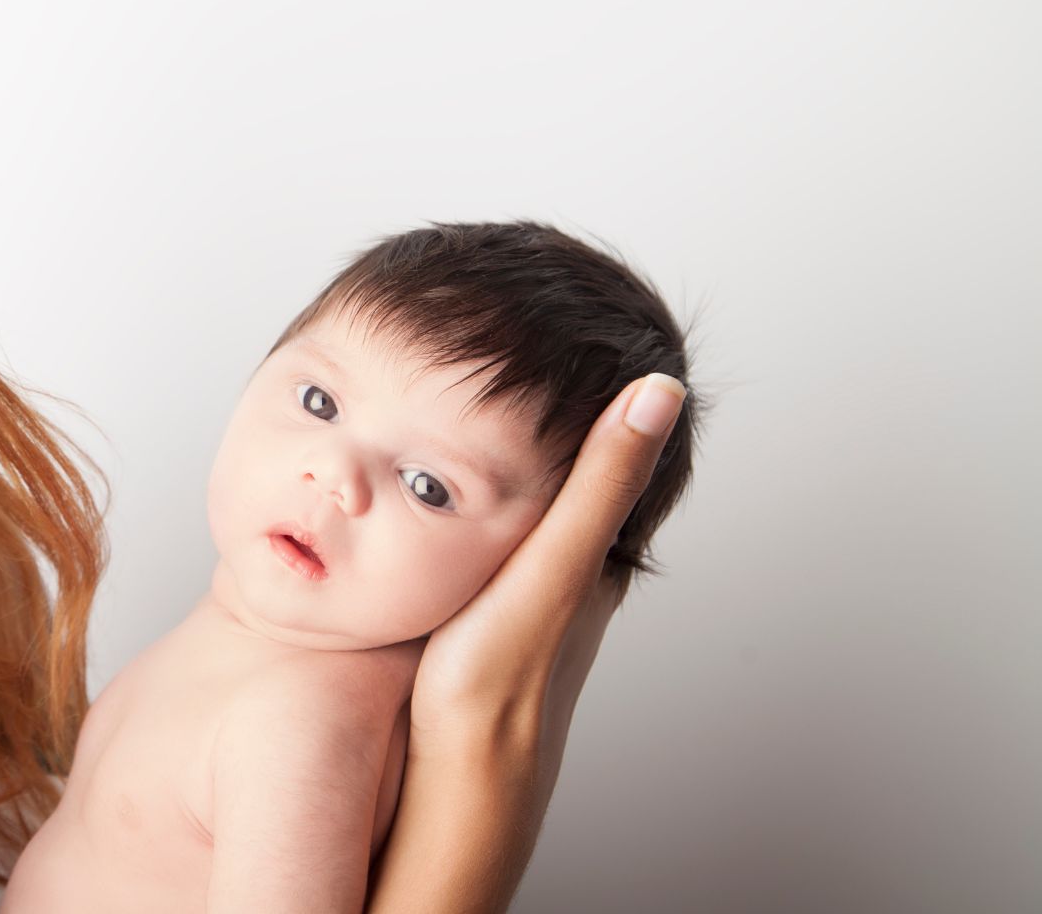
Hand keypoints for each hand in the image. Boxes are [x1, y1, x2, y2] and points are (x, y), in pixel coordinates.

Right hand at [408, 373, 685, 753]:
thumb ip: (600, 481)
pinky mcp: (483, 612)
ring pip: (529, 502)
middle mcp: (571, 569)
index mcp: (597, 550)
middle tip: (516, 339)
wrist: (459, 780)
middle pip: (574, 471)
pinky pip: (491, 530)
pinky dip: (478, 491)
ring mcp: (528, 594)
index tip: (584, 326)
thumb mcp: (553, 566)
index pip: (614, 445)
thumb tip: (661, 388)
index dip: (602, 384)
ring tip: (475, 391)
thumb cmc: (501, 680)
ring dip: (508, 451)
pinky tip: (444, 485)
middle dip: (555, 410)